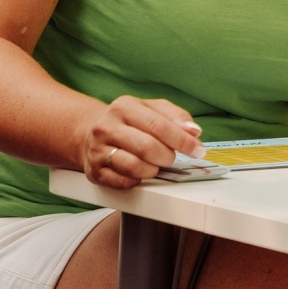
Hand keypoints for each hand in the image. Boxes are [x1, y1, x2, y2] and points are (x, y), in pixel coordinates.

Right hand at [82, 96, 206, 190]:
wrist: (89, 132)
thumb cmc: (128, 121)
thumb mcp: (151, 109)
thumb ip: (175, 116)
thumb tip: (194, 131)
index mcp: (124, 106)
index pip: (158, 125)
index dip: (182, 140)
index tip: (198, 150)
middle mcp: (107, 126)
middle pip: (147, 147)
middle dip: (167, 156)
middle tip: (172, 158)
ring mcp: (98, 149)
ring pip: (134, 166)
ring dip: (153, 170)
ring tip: (156, 165)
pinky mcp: (95, 171)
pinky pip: (123, 182)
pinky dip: (138, 180)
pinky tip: (141, 172)